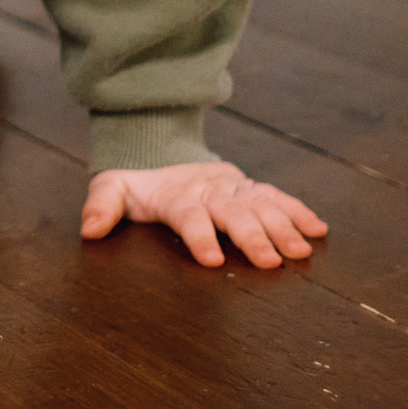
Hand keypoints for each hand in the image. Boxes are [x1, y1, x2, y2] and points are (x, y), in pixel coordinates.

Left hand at [81, 160, 327, 267]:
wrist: (162, 147)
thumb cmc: (139, 182)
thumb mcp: (113, 188)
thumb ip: (101, 205)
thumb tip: (88, 229)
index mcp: (177, 196)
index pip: (189, 217)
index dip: (200, 237)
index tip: (213, 260)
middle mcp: (210, 191)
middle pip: (233, 213)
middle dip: (252, 237)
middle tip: (271, 261)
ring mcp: (233, 188)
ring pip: (262, 206)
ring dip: (283, 227)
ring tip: (301, 252)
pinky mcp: (250, 187)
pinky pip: (277, 196)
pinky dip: (298, 210)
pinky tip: (319, 229)